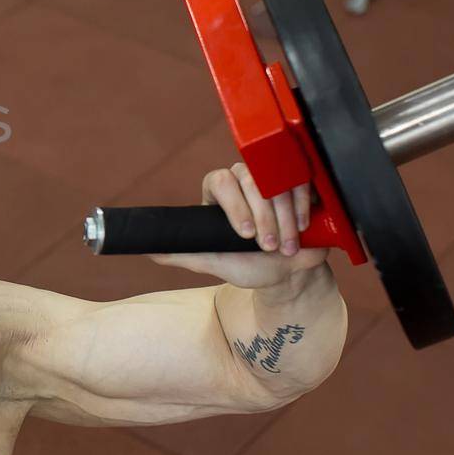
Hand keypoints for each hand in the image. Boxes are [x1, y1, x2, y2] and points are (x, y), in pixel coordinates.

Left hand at [149, 163, 329, 291]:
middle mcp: (243, 180)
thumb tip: (150, 249)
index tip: (245, 234)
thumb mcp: (214, 262)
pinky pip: (301, 181)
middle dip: (263, 218)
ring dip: (284, 217)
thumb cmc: (249, 266)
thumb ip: (183, 254)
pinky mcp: (297, 184)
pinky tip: (303, 227)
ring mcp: (273, 180)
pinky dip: (303, 206)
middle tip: (269, 246)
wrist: (289, 274)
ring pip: (276, 181)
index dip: (233, 205)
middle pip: (250, 181)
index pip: (219, 181)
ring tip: (286, 246)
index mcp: (218, 193)